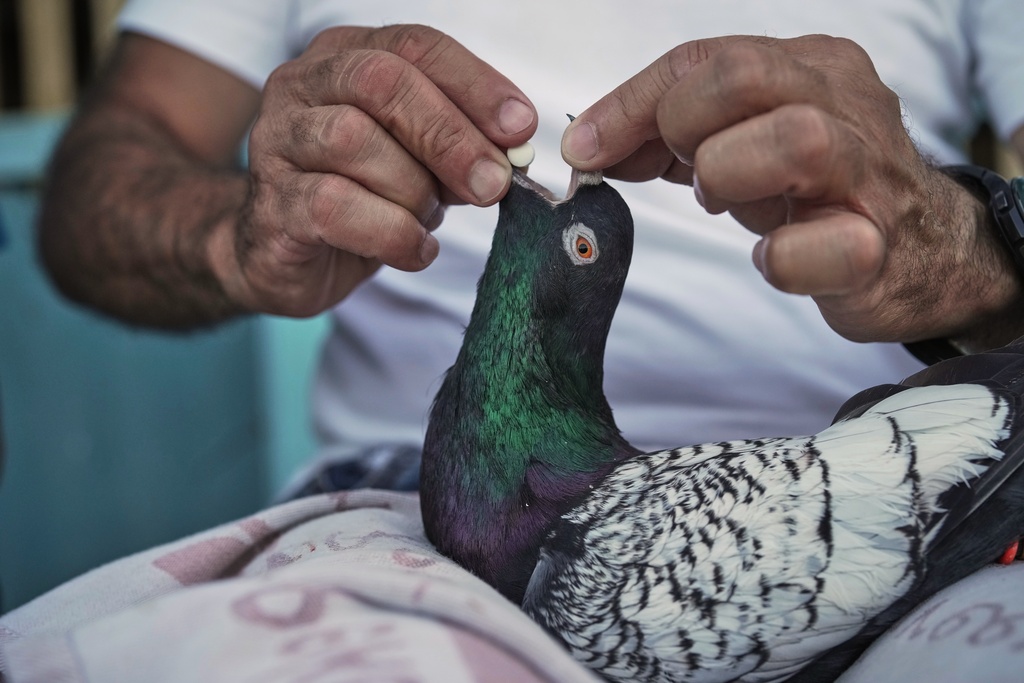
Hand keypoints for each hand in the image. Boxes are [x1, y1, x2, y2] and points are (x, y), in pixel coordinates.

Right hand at [226, 24, 536, 315]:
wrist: (286, 258)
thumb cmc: (361, 198)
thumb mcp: (420, 163)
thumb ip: (459, 148)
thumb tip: (510, 156)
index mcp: (345, 57)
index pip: (415, 46)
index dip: (475, 84)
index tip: (520, 128)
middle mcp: (302, 85)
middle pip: (382, 82)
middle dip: (449, 135)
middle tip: (492, 183)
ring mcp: (277, 141)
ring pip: (354, 140)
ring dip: (413, 189)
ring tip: (427, 218)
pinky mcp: (271, 203)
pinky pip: (334, 206)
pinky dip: (391, 233)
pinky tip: (412, 249)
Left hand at [562, 35, 1022, 346]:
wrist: (921, 252)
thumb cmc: (817, 189)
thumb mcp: (742, 143)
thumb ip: (671, 134)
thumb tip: (590, 141)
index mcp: (810, 66)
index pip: (703, 58)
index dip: (630, 103)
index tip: (585, 146)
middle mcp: (847, 103)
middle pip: (743, 76)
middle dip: (683, 128)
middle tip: (686, 173)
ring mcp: (871, 173)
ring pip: (793, 140)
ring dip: (729, 178)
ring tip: (729, 204)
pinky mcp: (879, 247)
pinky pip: (820, 247)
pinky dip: (779, 259)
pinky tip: (775, 258)